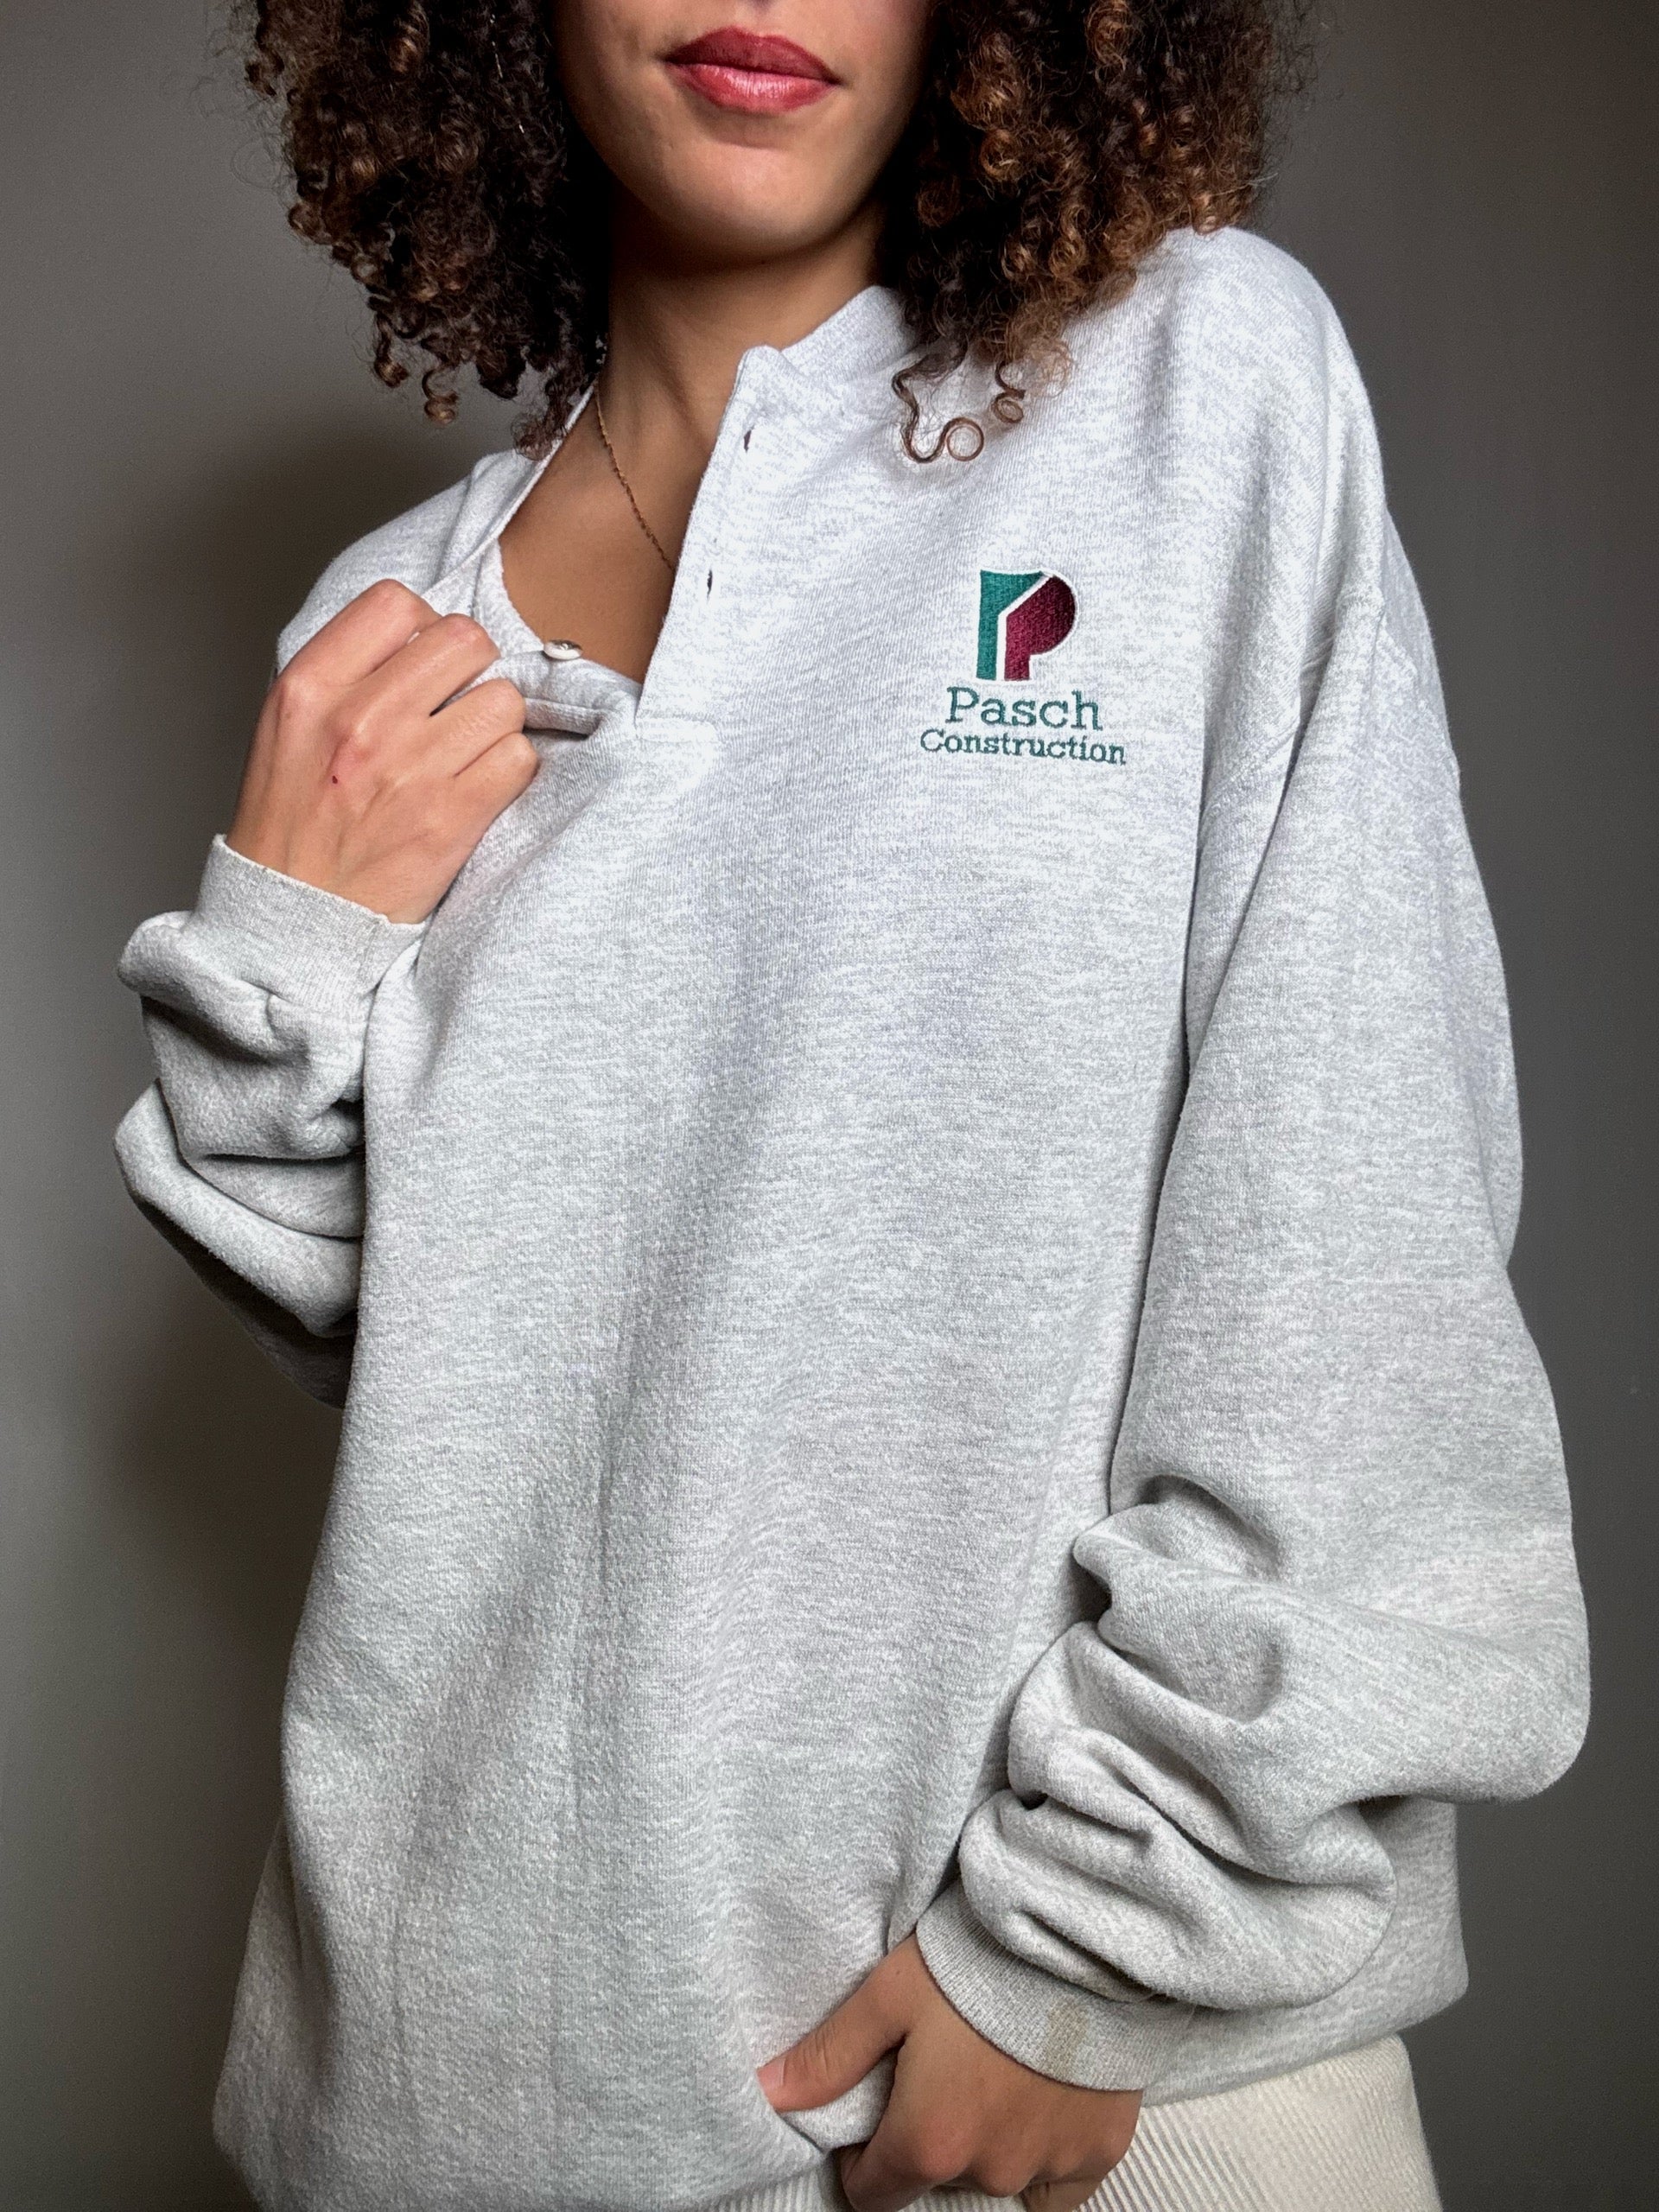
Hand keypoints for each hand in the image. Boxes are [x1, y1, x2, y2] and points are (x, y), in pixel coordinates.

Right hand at [226, 578, 536, 922]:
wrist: (295, 917)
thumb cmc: (292, 823)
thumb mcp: (285, 728)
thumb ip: (344, 672)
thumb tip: (419, 633)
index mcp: (310, 688)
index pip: (396, 602)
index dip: (423, 624)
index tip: (422, 658)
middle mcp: (360, 720)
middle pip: (464, 639)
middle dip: (470, 668)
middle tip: (455, 703)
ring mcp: (410, 770)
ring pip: (503, 699)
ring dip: (494, 723)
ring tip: (464, 750)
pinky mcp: (453, 819)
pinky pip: (519, 757)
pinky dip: (509, 769)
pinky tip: (478, 785)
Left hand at [757, 1935, 1139, 2211]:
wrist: (1081, 1941)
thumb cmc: (977, 1961)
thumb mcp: (890, 1994)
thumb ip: (831, 2054)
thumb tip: (768, 2094)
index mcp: (929, 2141)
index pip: (873, 2193)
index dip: (862, 2156)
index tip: (874, 2110)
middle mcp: (988, 2171)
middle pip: (937, 2175)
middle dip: (929, 2134)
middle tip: (940, 2066)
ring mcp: (1047, 2166)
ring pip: (995, 2173)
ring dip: (985, 2139)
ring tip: (991, 2067)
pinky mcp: (1098, 2152)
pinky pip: (1058, 2184)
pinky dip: (1043, 2155)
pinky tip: (1038, 2103)